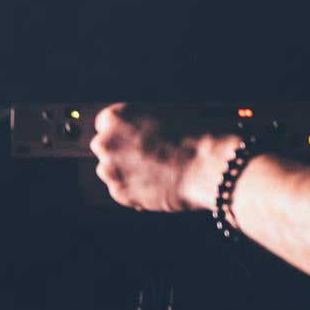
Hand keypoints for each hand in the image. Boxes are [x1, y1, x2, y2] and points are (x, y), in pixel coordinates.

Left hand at [89, 103, 239, 211]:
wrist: (204, 166)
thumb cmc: (192, 138)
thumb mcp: (163, 116)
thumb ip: (141, 124)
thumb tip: (136, 134)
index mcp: (115, 117)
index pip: (105, 124)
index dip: (124, 132)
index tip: (135, 139)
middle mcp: (106, 142)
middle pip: (105, 148)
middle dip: (122, 153)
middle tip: (148, 157)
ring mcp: (110, 169)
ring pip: (112, 171)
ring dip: (127, 172)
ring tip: (156, 173)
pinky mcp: (119, 193)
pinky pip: (123, 191)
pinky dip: (135, 191)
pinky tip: (157, 186)